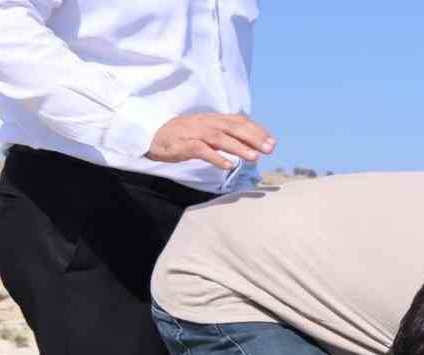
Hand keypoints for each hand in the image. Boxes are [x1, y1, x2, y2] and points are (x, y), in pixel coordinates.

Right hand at [146, 113, 274, 170]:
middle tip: (270, 149)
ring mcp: (193, 132)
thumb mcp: (205, 132)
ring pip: (219, 138)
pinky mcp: (182, 144)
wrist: (151, 135)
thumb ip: (225, 136)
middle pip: (233, 127)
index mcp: (212, 119)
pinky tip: (227, 166)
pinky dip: (215, 157)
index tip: (272, 141)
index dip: (256, 130)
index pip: (238, 121)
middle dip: (253, 137)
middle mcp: (205, 123)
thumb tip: (249, 144)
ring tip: (254, 157)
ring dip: (238, 147)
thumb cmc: (182, 135)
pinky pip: (201, 150)